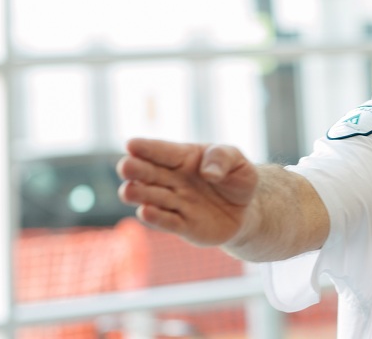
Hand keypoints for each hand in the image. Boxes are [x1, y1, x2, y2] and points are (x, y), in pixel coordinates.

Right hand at [116, 138, 257, 245]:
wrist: (246, 209)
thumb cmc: (236, 178)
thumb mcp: (238, 161)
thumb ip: (223, 159)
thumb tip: (208, 172)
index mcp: (183, 158)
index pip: (162, 151)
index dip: (146, 148)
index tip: (131, 145)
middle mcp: (173, 180)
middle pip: (149, 174)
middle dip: (135, 170)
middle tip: (125, 167)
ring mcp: (176, 203)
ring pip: (153, 198)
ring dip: (140, 194)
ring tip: (128, 191)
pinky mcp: (183, 225)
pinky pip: (168, 222)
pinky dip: (156, 218)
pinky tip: (145, 212)